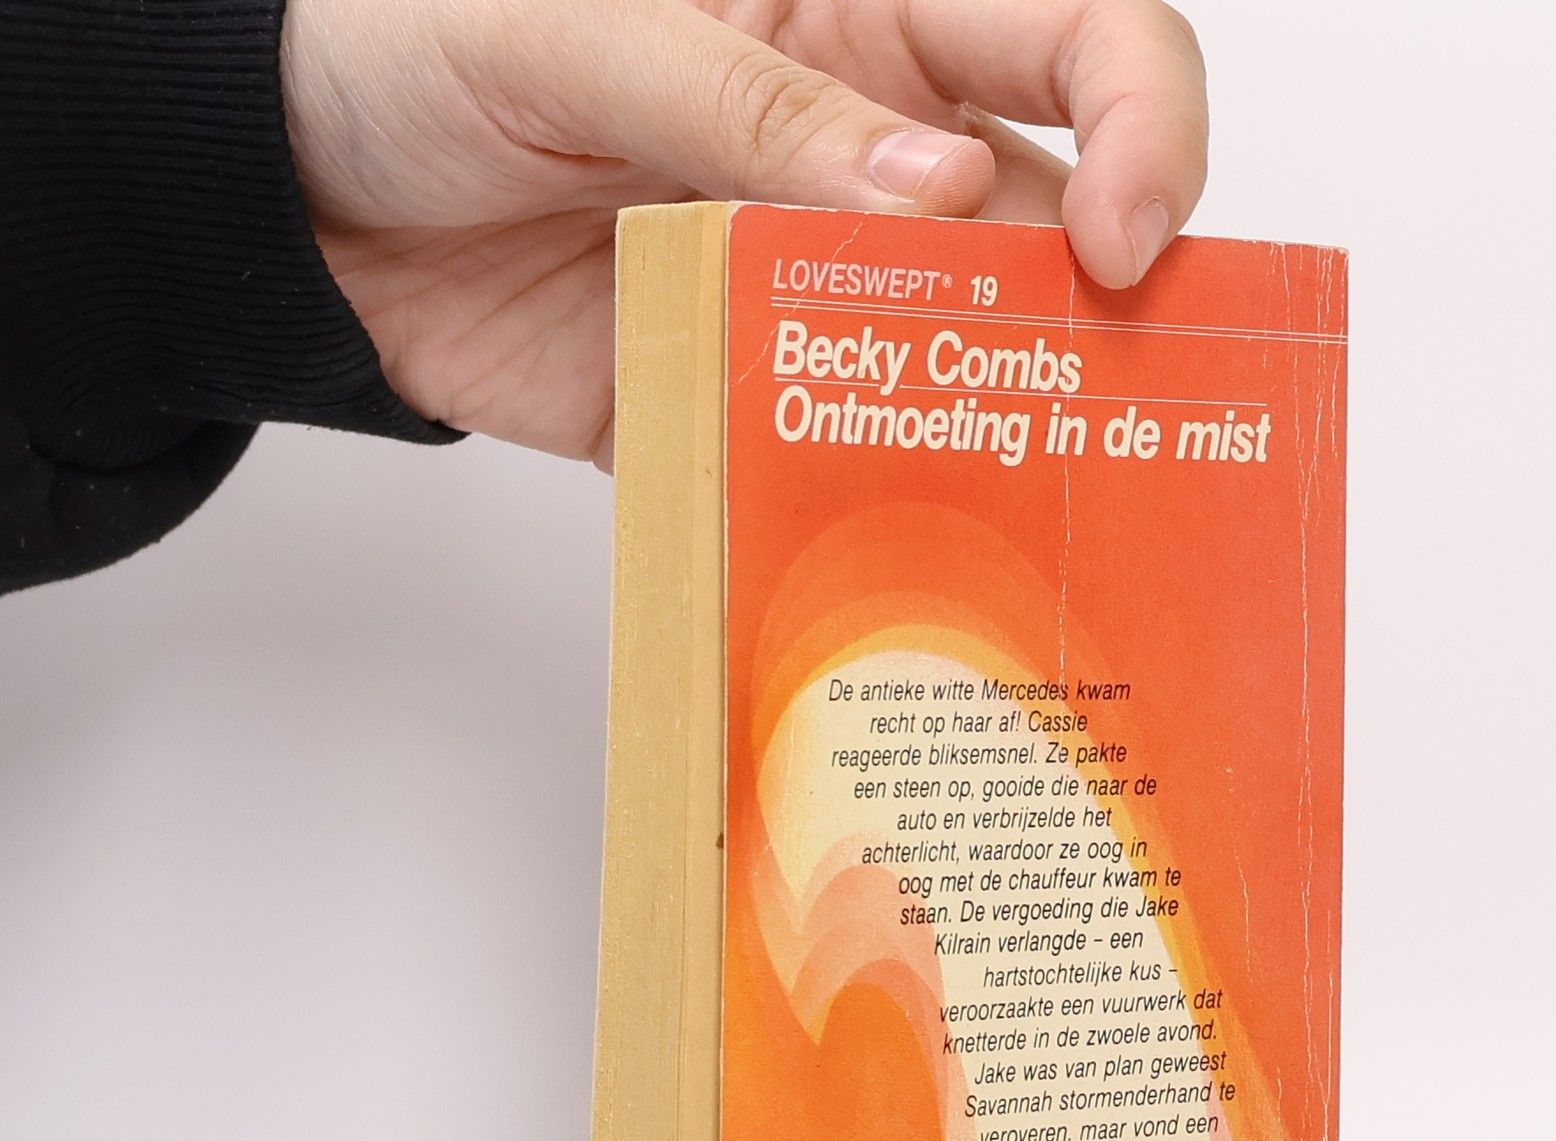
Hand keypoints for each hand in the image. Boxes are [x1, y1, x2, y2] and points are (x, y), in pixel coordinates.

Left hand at [281, 0, 1207, 466]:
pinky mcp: (743, 408)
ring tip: (1031, 506)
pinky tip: (897, 556)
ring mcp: (811, 300)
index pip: (1075, 40)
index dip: (1145, 124)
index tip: (1123, 237)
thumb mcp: (582, 31)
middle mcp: (868, 164)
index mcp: (860, 21)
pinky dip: (870, 513)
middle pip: (1054, 231)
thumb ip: (759, 107)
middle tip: (1111, 411)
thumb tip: (942, 193)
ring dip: (1003, 433)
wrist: (294, 196)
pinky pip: (833, 467)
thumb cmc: (417, 48)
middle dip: (1105, 316)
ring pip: (964, 369)